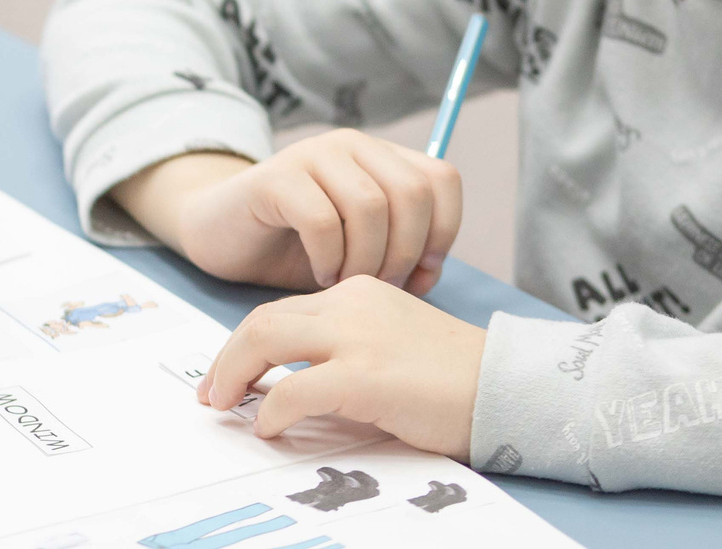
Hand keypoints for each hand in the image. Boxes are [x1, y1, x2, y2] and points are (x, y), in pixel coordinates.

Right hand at [112, 130, 460, 293]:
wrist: (222, 234)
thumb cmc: (297, 248)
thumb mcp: (361, 251)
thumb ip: (401, 254)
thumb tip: (429, 272)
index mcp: (380, 156)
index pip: (441, 180)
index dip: (443, 233)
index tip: (421, 274)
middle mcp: (351, 145)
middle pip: (412, 193)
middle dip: (405, 253)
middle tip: (379, 286)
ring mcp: (312, 154)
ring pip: (370, 207)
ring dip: (366, 260)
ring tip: (346, 284)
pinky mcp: (275, 177)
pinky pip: (322, 220)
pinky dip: (329, 259)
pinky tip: (319, 275)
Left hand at [202, 275, 485, 457]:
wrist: (509, 387)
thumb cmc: (458, 378)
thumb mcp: (394, 345)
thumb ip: (349, 351)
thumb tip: (295, 387)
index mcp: (358, 292)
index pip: (286, 311)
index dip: (250, 343)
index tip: (233, 373)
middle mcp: (351, 304)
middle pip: (264, 319)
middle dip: (227, 356)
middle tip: (212, 392)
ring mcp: (357, 337)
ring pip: (266, 339)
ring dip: (233, 374)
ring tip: (222, 405)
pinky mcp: (364, 375)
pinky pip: (295, 389)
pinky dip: (272, 410)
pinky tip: (269, 428)